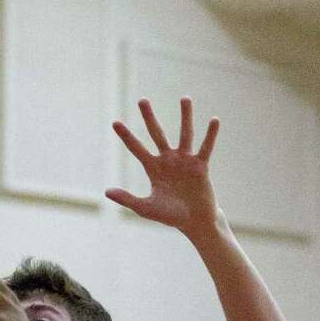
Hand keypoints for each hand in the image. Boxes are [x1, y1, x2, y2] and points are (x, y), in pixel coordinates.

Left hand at [107, 97, 219, 237]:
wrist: (193, 222)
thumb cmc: (169, 215)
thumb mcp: (145, 208)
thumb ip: (126, 199)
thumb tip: (106, 191)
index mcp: (153, 168)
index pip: (137, 149)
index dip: (126, 137)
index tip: (115, 122)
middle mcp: (168, 160)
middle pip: (157, 134)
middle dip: (149, 118)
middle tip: (142, 100)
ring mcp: (185, 160)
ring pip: (185, 134)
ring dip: (185, 116)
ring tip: (185, 98)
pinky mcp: (200, 166)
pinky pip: (205, 147)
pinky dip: (210, 135)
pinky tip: (214, 120)